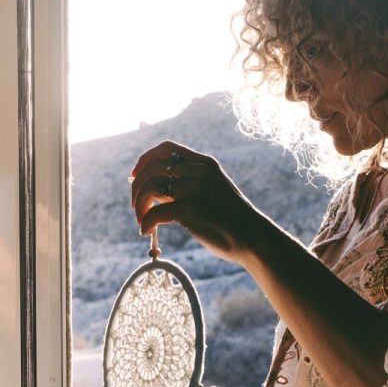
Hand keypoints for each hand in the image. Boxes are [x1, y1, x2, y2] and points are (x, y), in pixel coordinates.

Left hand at [129, 140, 272, 264]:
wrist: (253, 238)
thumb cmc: (230, 219)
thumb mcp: (210, 192)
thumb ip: (185, 187)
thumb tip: (153, 191)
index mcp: (204, 163)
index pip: (166, 148)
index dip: (145, 160)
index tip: (134, 175)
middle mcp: (198, 171)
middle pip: (152, 168)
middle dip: (136, 186)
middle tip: (135, 205)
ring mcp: (195, 189)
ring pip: (150, 188)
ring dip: (139, 205)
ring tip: (141, 220)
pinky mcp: (190, 210)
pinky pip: (155, 213)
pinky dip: (145, 222)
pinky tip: (146, 231)